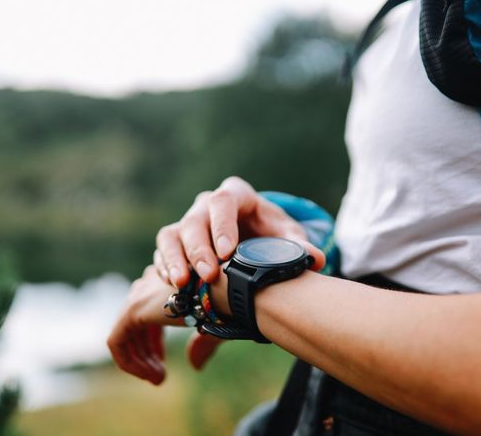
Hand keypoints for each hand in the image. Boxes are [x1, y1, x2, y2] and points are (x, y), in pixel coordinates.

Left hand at [107, 265, 226, 381]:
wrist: (227, 292)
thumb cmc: (228, 305)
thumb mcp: (211, 327)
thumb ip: (199, 344)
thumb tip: (195, 365)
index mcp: (165, 283)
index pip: (147, 317)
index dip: (153, 345)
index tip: (163, 366)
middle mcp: (148, 285)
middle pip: (135, 327)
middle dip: (146, 354)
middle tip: (159, 378)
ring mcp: (139, 296)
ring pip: (124, 336)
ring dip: (139, 362)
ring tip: (157, 379)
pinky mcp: (132, 310)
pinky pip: (117, 342)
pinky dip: (128, 362)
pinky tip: (149, 375)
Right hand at [152, 176, 325, 286]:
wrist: (253, 237)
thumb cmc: (271, 233)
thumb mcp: (286, 236)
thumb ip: (298, 247)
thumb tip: (316, 259)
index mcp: (236, 195)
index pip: (224, 202)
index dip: (223, 226)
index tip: (228, 253)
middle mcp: (207, 205)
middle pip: (195, 221)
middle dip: (199, 249)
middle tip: (208, 276)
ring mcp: (189, 221)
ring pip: (173, 234)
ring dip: (175, 259)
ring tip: (182, 283)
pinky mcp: (175, 241)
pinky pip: (163, 249)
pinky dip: (166, 266)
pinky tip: (174, 285)